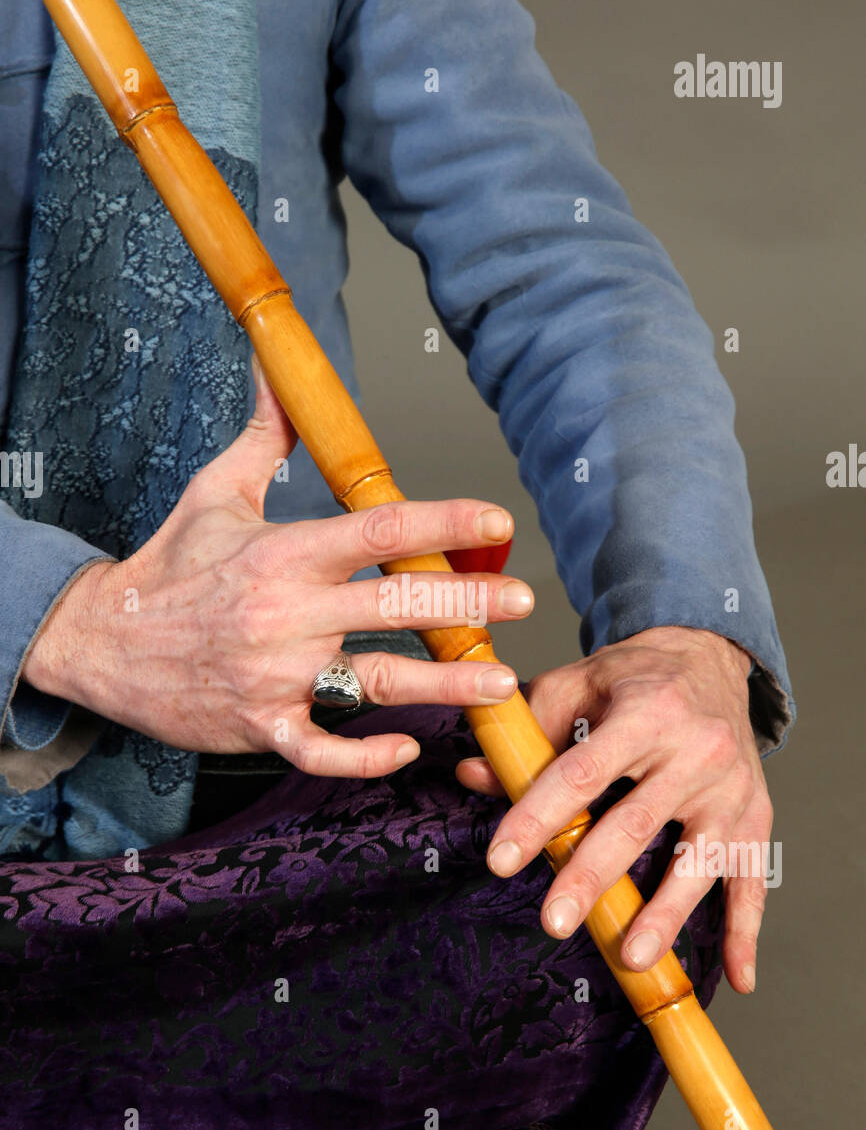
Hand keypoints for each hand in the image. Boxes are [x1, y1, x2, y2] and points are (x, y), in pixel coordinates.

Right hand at [23, 361, 533, 776]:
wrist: (102, 643)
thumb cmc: (169, 567)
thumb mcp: (216, 492)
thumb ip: (267, 437)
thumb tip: (281, 373)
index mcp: (284, 552)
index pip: (379, 527)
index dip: (444, 520)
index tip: (495, 522)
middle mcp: (286, 613)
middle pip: (396, 603)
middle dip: (469, 601)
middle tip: (523, 601)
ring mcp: (275, 675)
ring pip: (377, 680)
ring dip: (446, 685)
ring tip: (501, 684)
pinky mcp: (262, 725)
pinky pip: (322, 749)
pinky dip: (365, 756)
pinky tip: (406, 748)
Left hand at [456, 626, 770, 993]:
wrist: (708, 657)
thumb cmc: (631, 680)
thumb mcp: (576, 686)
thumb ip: (525, 732)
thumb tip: (471, 775)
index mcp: (645, 711)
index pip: (582, 773)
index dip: (539, 817)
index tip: (501, 859)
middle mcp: (696, 749)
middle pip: (636, 823)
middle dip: (591, 878)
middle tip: (553, 922)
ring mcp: (731, 788)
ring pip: (698, 860)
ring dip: (665, 915)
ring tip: (632, 959)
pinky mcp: (755, 815)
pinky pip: (752, 878)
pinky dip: (747, 931)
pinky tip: (738, 978)